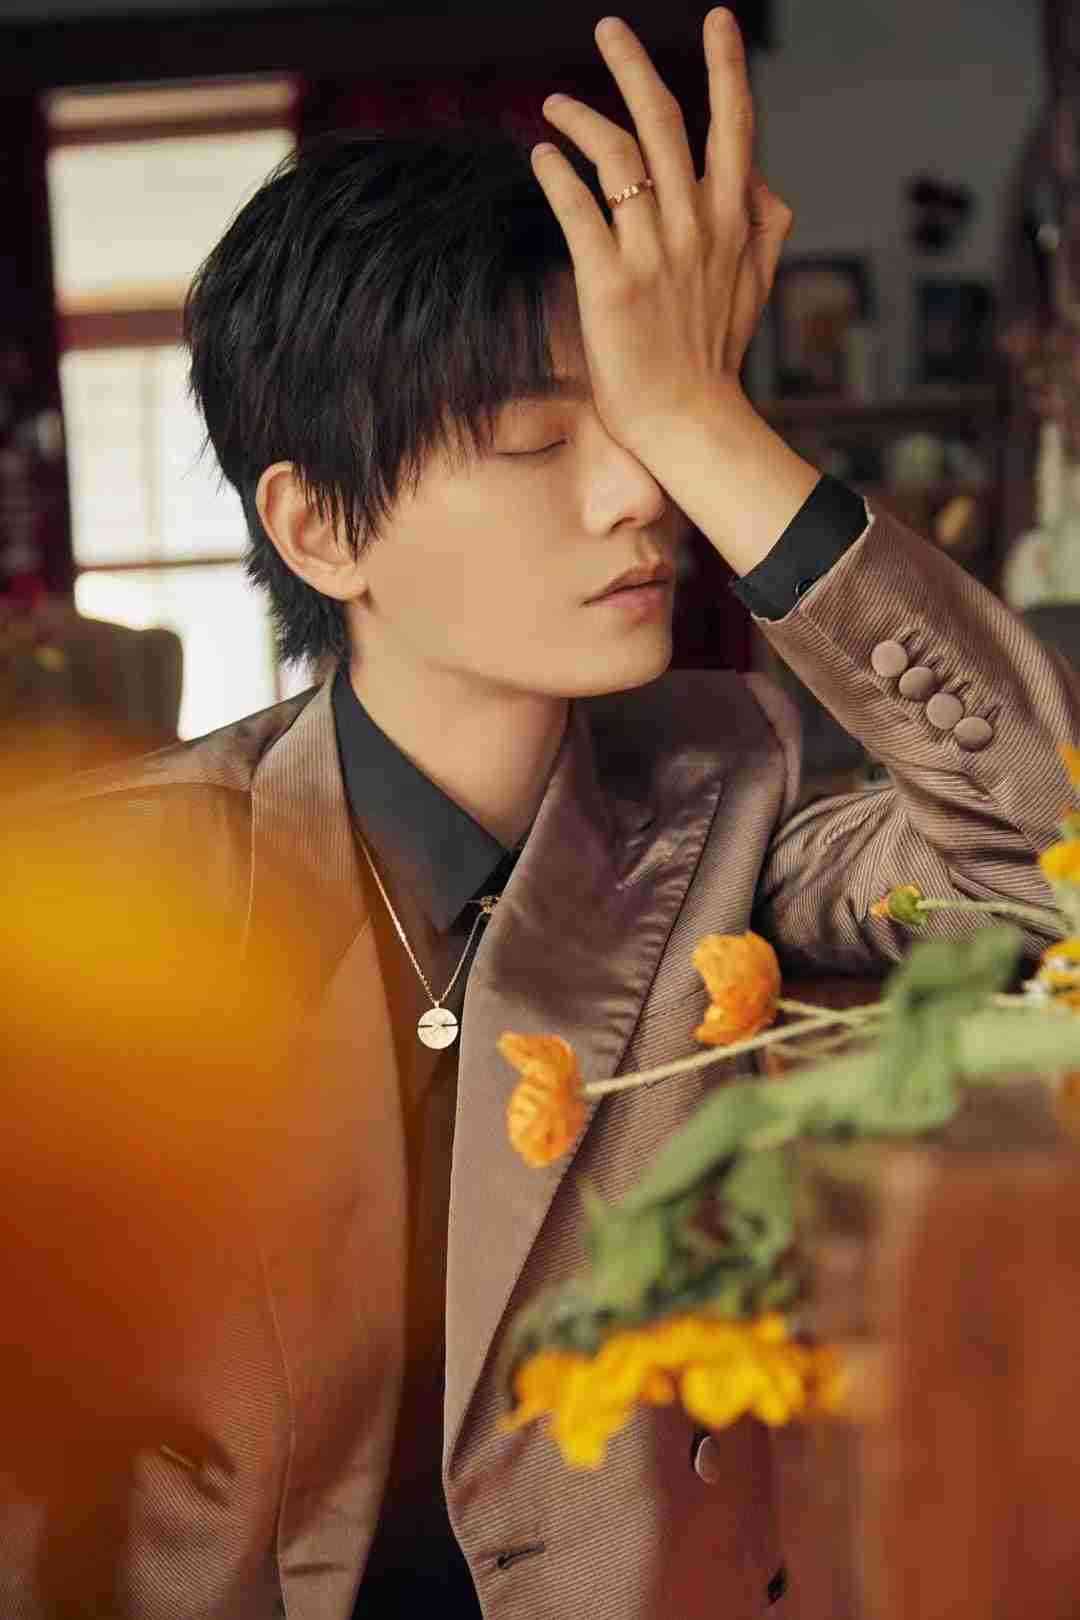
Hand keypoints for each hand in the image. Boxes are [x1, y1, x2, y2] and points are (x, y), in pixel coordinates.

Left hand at [530, 9, 791, 457]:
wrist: (689, 420)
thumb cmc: (715, 355)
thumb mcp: (756, 285)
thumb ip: (764, 226)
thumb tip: (765, 180)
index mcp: (731, 222)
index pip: (735, 128)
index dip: (727, 68)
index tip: (718, 18)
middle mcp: (695, 227)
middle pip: (665, 123)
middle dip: (636, 67)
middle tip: (609, 27)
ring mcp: (653, 254)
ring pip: (619, 157)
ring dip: (582, 119)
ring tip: (554, 105)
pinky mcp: (611, 283)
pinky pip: (579, 211)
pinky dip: (558, 176)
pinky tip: (542, 157)